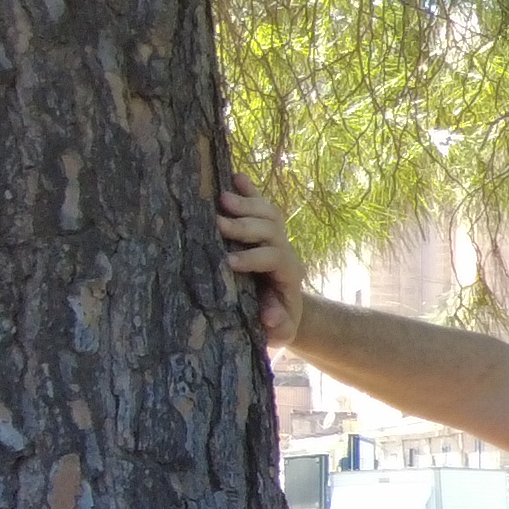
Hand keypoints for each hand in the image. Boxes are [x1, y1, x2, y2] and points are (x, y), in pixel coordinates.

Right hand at [217, 180, 305, 348]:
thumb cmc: (276, 323)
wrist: (283, 309)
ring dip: (247, 204)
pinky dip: (250, 190)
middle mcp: (285, 250)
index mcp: (289, 274)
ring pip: (268, 213)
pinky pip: (260, 205)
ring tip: (222, 197)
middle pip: (271, 230)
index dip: (254, 258)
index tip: (230, 263)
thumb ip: (278, 326)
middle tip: (219, 223)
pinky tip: (236, 176)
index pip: (276, 258)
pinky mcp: (265, 229)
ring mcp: (276, 237)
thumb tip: (272, 317)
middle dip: (246, 226)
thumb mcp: (280, 331)